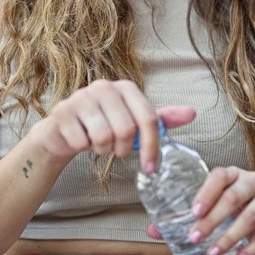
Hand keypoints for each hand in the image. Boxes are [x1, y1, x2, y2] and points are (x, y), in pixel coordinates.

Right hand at [33, 79, 194, 170]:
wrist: (63, 132)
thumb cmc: (102, 126)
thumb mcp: (133, 122)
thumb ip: (160, 119)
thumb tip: (192, 113)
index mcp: (125, 87)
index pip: (148, 118)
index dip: (152, 146)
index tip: (150, 167)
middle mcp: (104, 87)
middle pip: (126, 130)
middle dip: (123, 149)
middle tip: (116, 149)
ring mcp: (81, 97)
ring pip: (104, 137)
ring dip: (103, 150)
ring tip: (98, 143)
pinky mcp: (63, 112)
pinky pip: (82, 141)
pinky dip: (84, 148)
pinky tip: (81, 140)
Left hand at [147, 166, 254, 254]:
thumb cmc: (237, 212)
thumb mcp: (215, 211)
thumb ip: (186, 218)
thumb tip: (152, 230)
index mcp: (233, 175)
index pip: (219, 176)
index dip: (206, 193)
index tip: (193, 213)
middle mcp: (253, 181)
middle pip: (233, 197)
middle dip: (213, 220)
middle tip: (195, 239)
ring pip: (251, 215)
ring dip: (230, 236)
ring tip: (213, 253)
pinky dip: (253, 247)